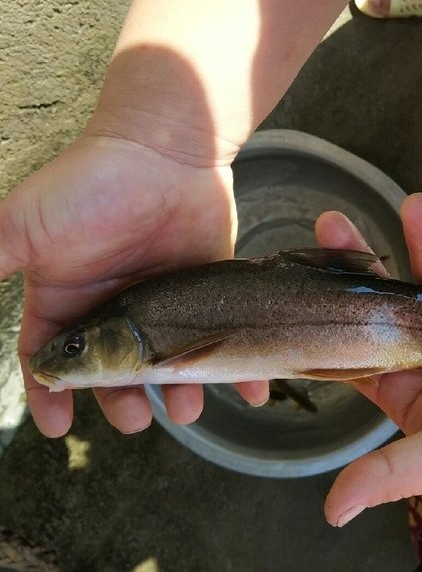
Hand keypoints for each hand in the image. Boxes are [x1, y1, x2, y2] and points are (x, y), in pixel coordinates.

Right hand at [0, 133, 239, 435]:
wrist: (163, 145)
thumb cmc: (88, 183)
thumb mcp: (21, 226)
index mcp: (66, 296)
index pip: (52, 360)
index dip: (52, 395)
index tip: (57, 426)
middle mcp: (113, 305)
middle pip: (114, 371)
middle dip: (120, 401)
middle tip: (133, 419)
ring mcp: (161, 300)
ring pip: (166, 361)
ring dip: (176, 391)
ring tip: (187, 409)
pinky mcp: (205, 289)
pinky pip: (219, 335)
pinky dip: (237, 366)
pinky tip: (248, 391)